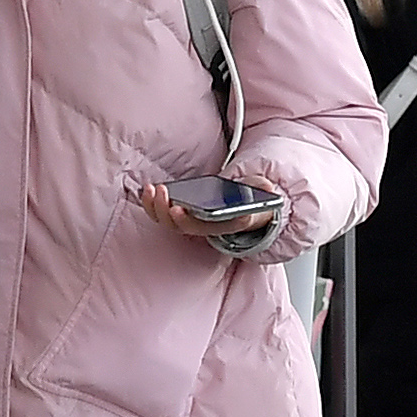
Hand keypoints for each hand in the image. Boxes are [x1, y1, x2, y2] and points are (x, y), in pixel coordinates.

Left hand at [136, 181, 263, 243]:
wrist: (248, 206)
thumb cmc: (252, 200)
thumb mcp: (264, 195)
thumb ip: (265, 193)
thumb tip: (268, 188)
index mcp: (223, 225)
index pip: (203, 226)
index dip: (187, 220)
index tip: (176, 208)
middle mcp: (205, 227)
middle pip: (180, 226)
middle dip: (166, 210)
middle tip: (162, 193)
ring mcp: (191, 221)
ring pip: (167, 222)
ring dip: (155, 207)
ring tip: (152, 189)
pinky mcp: (182, 213)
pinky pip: (162, 214)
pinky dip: (152, 204)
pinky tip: (148, 189)